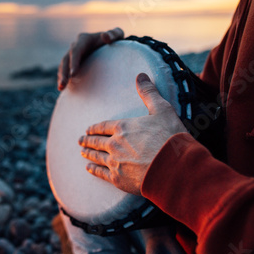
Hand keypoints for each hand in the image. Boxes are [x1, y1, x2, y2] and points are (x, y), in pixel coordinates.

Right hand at [57, 27, 123, 90]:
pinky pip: (64, 69)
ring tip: (61, 88)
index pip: (76, 51)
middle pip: (66, 59)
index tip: (73, 74)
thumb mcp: (117, 35)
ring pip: (63, 65)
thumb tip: (105, 37)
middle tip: (63, 84)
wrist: (109, 44)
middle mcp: (75, 46)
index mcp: (84, 39)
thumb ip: (114, 34)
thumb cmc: (114, 40)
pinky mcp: (72, 62)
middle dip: (64, 72)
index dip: (73, 62)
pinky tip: (62, 87)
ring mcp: (72, 54)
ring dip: (61, 76)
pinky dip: (62, 77)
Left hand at [78, 73, 187, 195]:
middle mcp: (114, 144)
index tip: (88, 129)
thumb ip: (149, 93)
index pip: (103, 127)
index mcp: (123, 127)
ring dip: (88, 153)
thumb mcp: (162, 109)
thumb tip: (140, 75)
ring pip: (96, 157)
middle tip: (80, 140)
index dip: (94, 128)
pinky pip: (101, 173)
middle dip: (87, 140)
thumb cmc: (170, 137)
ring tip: (82, 152)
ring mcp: (114, 162)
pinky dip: (93, 170)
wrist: (174, 167)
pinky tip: (89, 168)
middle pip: (96, 142)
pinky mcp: (118, 179)